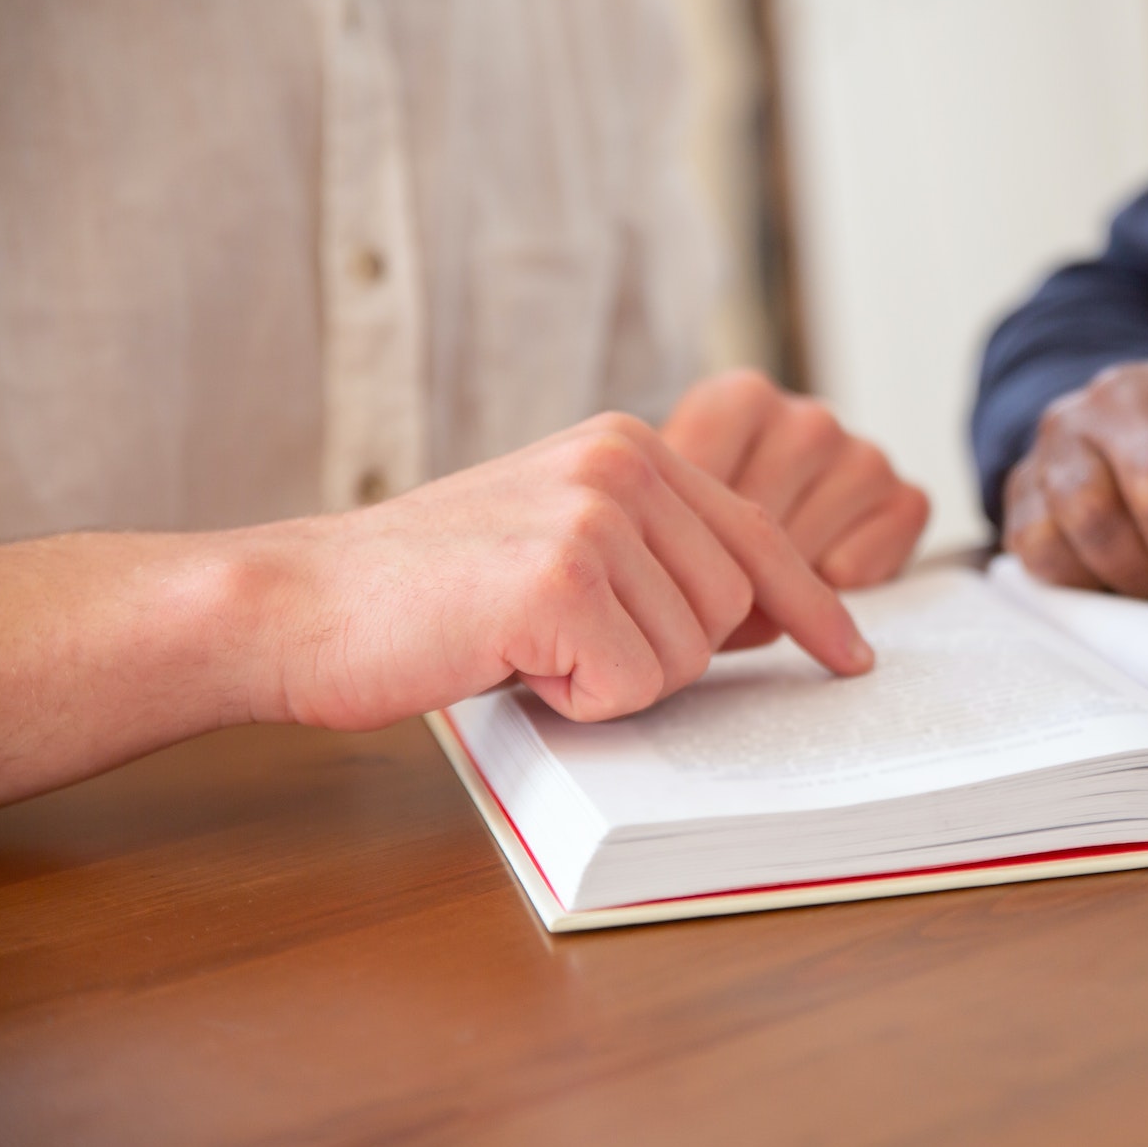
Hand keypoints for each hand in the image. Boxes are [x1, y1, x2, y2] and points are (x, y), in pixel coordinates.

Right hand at [251, 412, 873, 729]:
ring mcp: (596, 516)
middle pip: (730, 608)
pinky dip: (576, 700)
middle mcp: (625, 463)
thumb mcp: (559, 539)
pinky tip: (509, 659)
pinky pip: (631, 686)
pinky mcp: (562, 579)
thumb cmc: (426, 588)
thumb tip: (764, 614)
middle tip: (559, 641)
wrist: (298, 601)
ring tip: (524, 641)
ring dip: (612, 678)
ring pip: (687, 654)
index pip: (759, 535)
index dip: (812, 605)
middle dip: (659, 655)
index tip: (849, 654)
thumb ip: (655, 555)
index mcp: (629, 446)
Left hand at [661, 370, 929, 588]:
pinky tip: (823, 579)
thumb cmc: (698, 520)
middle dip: (728, 575)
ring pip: (811, 549)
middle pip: (758, 523)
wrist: (788, 541)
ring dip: (782, 584)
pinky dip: (843, 581)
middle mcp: (807, 417)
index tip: (662, 575)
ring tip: (765, 591)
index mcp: (740, 398)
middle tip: (711, 599)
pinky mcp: (905, 497)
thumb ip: (662, 519)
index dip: (676, 543)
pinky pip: (868, 561)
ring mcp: (861, 454)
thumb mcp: (662, 503)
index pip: (700, 477)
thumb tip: (679, 578)